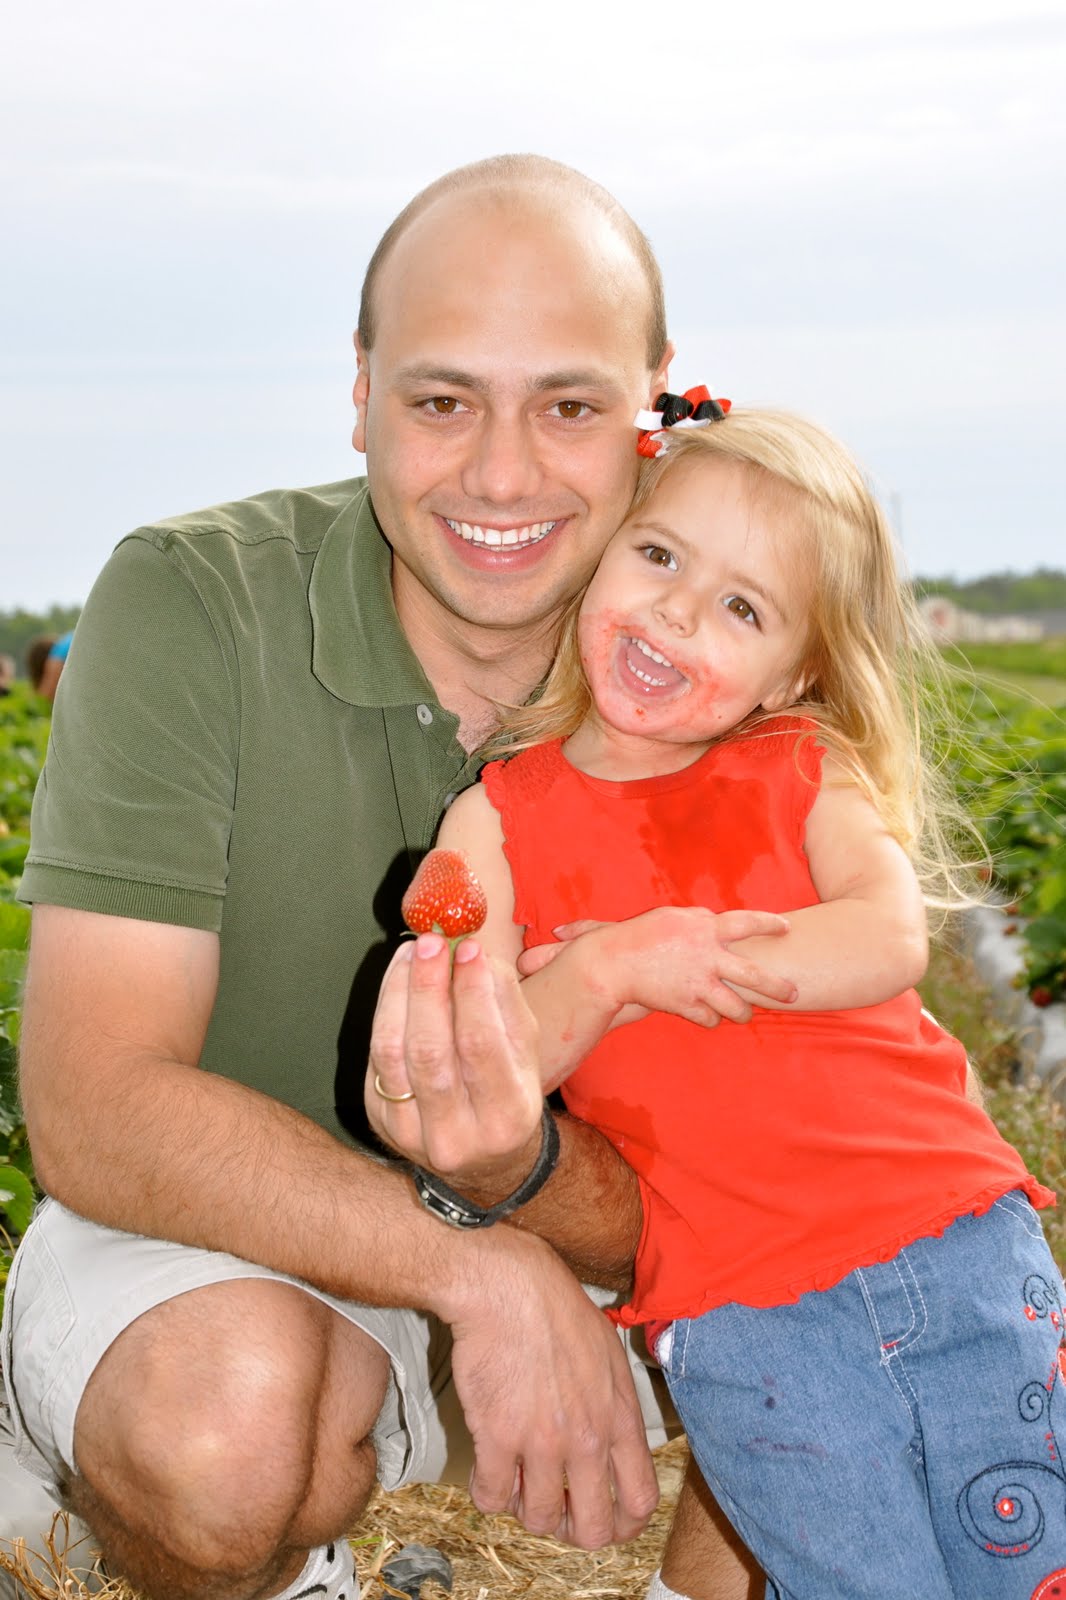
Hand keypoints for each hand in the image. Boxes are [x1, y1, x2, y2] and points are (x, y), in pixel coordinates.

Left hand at [366, 934, 543, 1197]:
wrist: (483, 1161)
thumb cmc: (508, 1092)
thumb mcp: (526, 1055)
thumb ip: (506, 1006)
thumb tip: (476, 955)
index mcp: (506, 1118)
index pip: (481, 1046)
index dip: (472, 992)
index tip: (467, 948)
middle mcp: (457, 1135)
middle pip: (430, 1051)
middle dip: (427, 987)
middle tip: (430, 941)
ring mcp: (413, 1134)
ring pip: (394, 1054)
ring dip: (399, 993)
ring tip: (410, 952)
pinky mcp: (382, 1123)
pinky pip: (378, 1060)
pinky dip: (385, 1012)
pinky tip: (397, 980)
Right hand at [448, 1229, 659, 1547]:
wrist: (509, 1286)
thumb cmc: (557, 1309)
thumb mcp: (609, 1353)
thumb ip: (615, 1404)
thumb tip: (613, 1441)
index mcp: (619, 1417)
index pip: (640, 1501)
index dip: (622, 1525)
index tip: (602, 1520)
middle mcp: (587, 1438)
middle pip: (594, 1529)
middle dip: (573, 1531)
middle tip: (556, 1510)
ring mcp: (543, 1441)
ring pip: (539, 1519)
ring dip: (525, 1509)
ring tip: (517, 1480)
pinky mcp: (498, 1437)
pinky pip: (492, 1498)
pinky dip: (487, 1493)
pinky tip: (487, 1469)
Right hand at [525, 908, 796, 1027]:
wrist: (613, 963)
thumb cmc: (639, 935)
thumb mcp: (672, 917)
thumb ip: (699, 919)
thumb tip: (717, 920)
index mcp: (706, 929)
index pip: (748, 922)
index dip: (770, 924)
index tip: (788, 927)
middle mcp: (709, 957)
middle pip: (756, 976)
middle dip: (778, 988)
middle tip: (794, 994)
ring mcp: (699, 984)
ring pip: (737, 1007)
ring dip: (742, 1013)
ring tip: (744, 1014)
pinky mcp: (687, 1006)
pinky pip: (710, 1019)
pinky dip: (710, 1018)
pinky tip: (707, 1015)